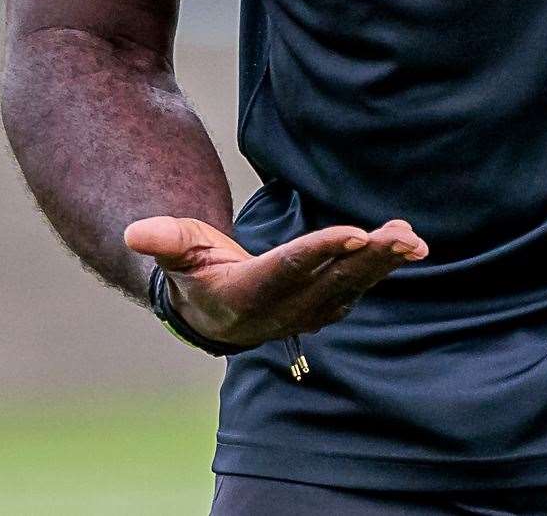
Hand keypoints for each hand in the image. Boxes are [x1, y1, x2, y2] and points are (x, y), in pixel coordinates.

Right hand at [124, 215, 427, 347]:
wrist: (217, 315)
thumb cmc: (197, 271)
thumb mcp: (178, 253)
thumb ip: (164, 240)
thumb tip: (134, 233)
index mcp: (249, 293)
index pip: (290, 269)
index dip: (321, 252)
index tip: (353, 234)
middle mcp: (285, 308)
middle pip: (332, 280)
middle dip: (368, 258)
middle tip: (400, 237)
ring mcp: (309, 310)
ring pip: (352, 284)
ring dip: (384, 261)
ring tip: (413, 239)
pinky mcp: (326, 304)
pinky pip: (359, 284)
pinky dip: (383, 265)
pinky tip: (408, 244)